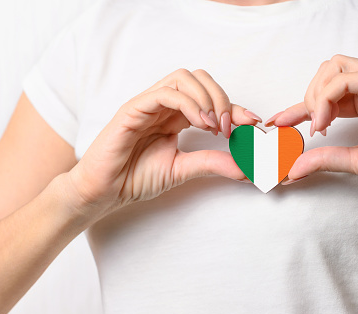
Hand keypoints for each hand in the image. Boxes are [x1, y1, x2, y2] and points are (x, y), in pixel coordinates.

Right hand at [65, 68, 259, 214]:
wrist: (105, 191)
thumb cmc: (136, 177)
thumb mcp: (183, 169)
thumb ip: (213, 163)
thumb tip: (247, 168)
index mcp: (176, 116)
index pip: (210, 99)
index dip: (235, 107)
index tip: (253, 124)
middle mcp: (164, 105)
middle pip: (200, 79)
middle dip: (223, 98)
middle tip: (232, 128)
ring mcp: (149, 104)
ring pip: (184, 78)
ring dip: (207, 98)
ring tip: (215, 127)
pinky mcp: (134, 108)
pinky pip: (164, 93)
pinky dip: (188, 103)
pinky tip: (200, 123)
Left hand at [266, 55, 357, 191]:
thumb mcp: (353, 160)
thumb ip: (323, 159)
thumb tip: (291, 169)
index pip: (322, 96)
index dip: (296, 107)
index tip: (277, 122)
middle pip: (324, 72)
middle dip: (308, 96)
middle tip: (309, 126)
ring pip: (332, 67)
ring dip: (317, 94)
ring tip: (319, 123)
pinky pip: (345, 77)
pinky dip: (328, 97)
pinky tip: (326, 120)